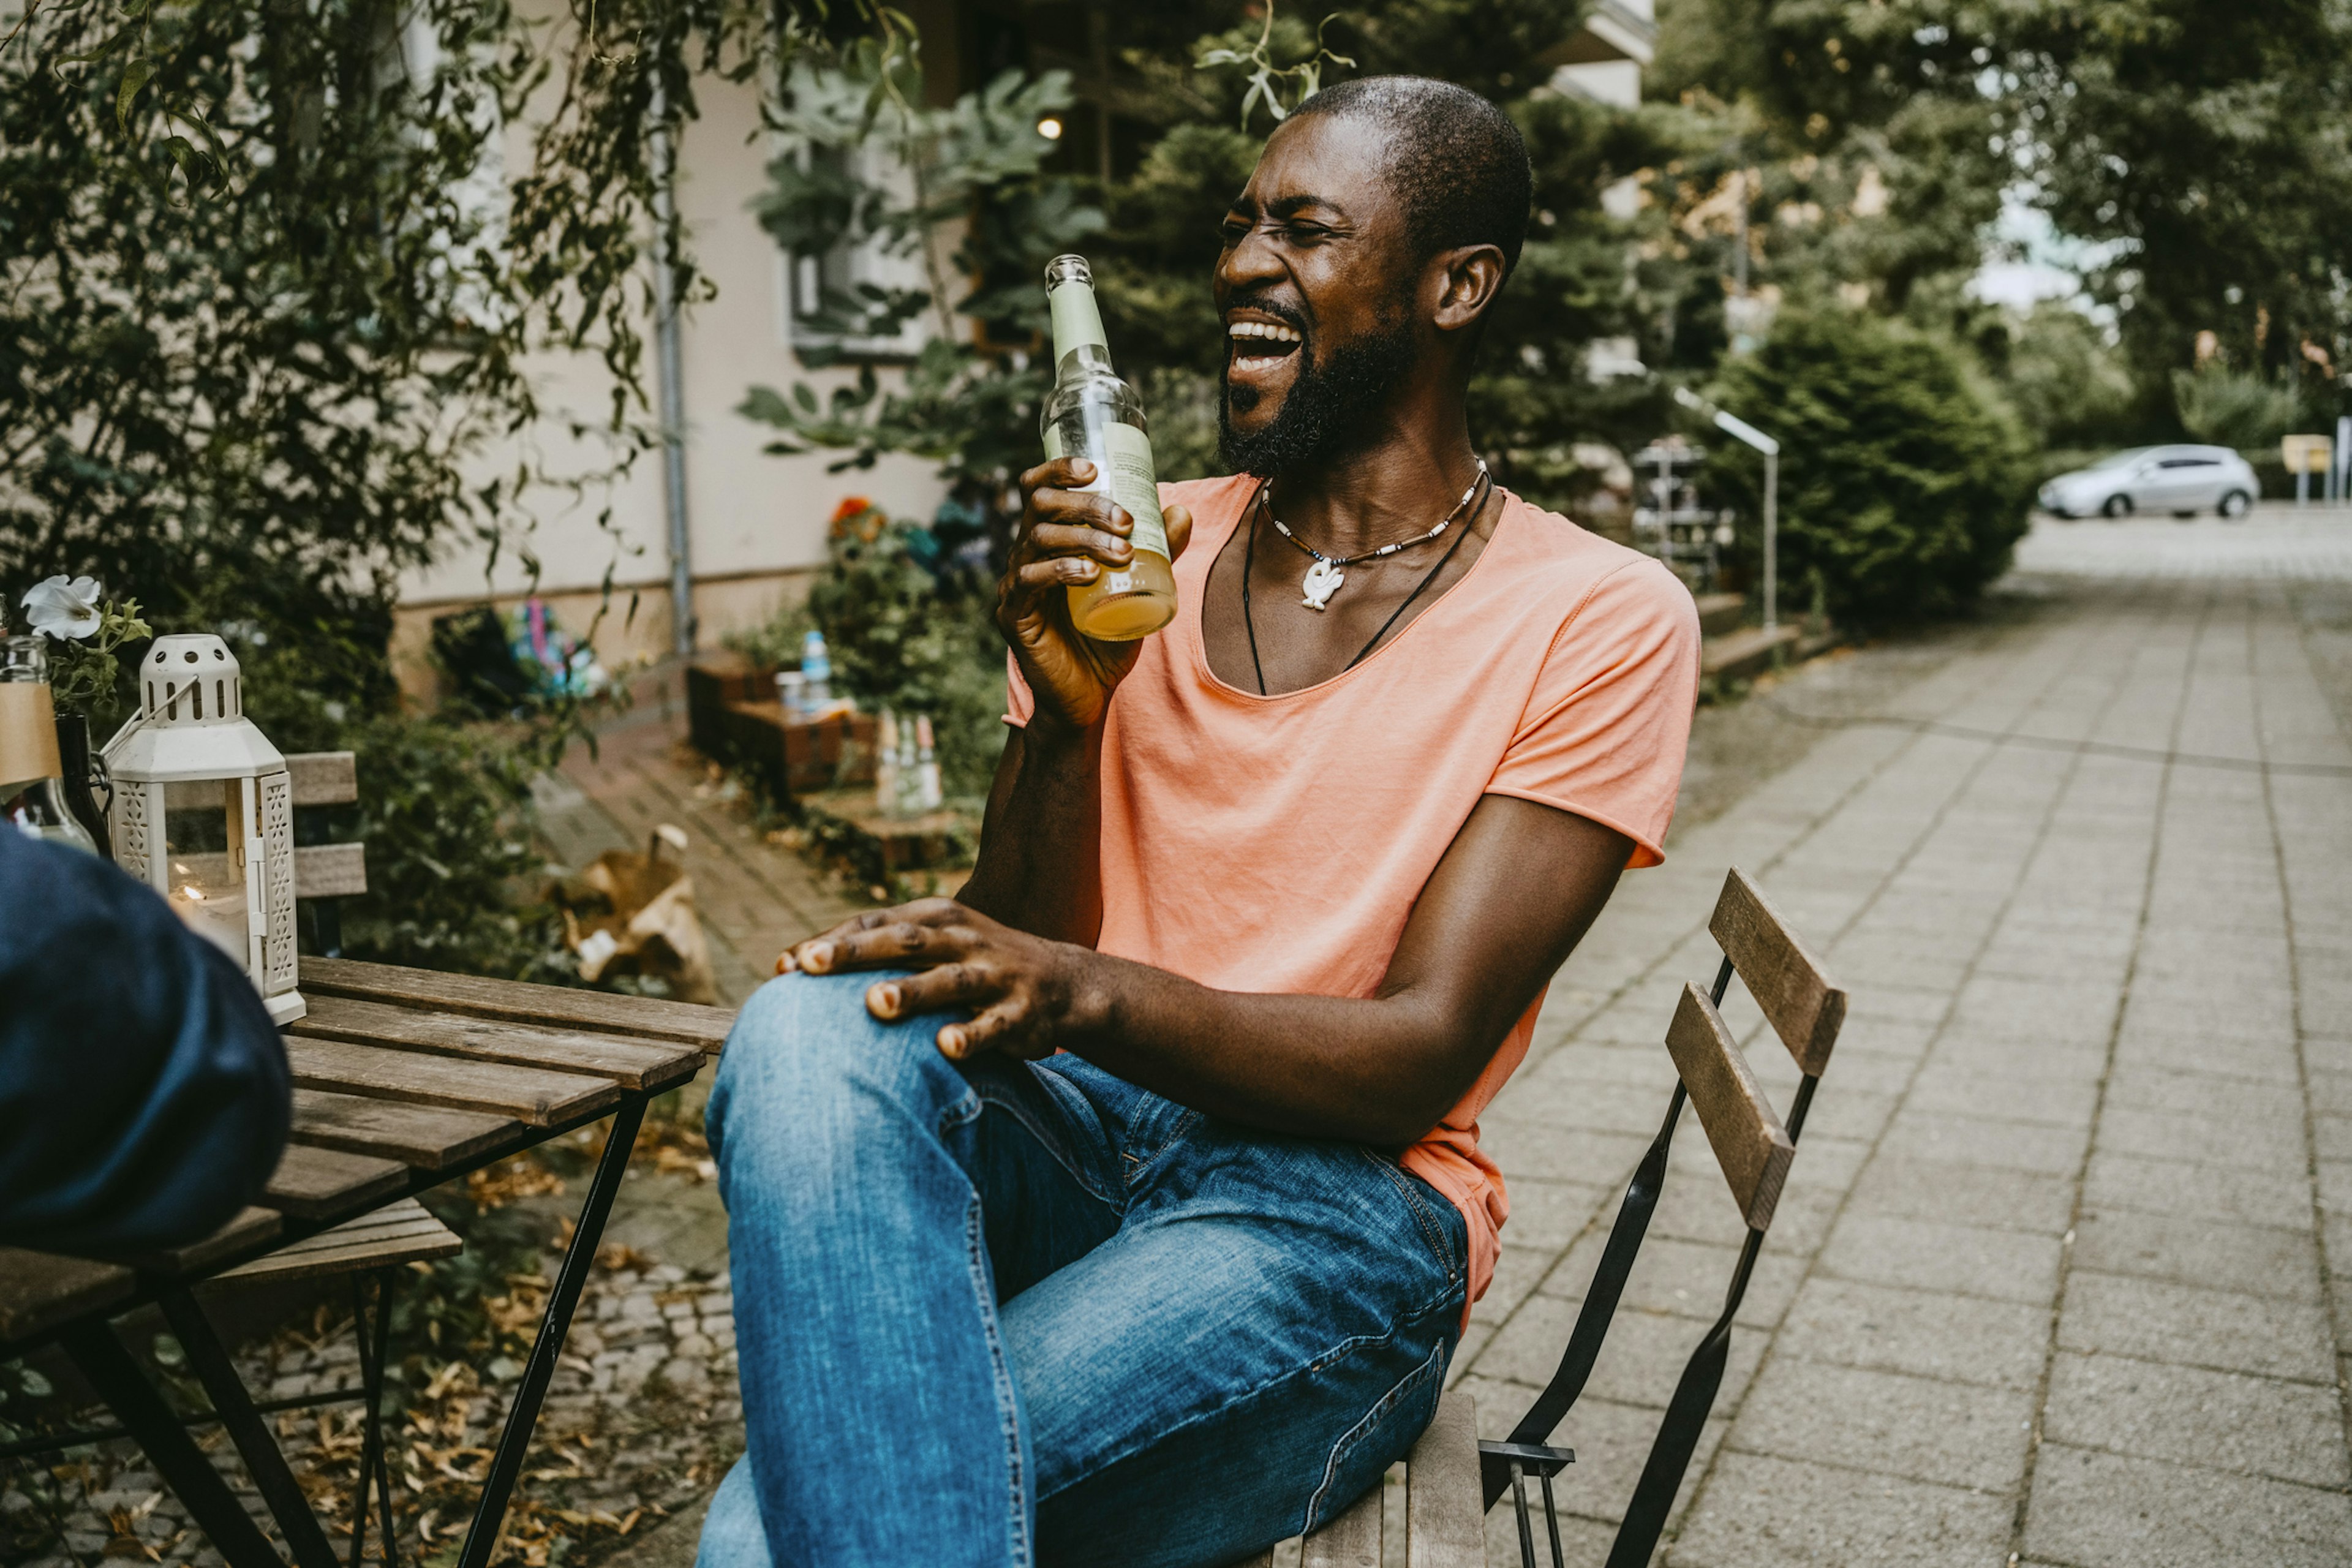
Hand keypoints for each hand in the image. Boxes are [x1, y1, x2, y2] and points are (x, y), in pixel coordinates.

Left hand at [776, 899, 1102, 1061]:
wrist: (1064, 982)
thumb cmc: (976, 963)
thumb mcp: (935, 942)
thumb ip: (879, 949)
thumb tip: (795, 966)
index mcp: (937, 917)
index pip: (875, 923)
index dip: (830, 941)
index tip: (785, 966)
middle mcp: (963, 939)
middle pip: (903, 942)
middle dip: (856, 952)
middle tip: (811, 964)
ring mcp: (994, 974)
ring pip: (949, 980)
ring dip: (912, 991)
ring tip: (875, 1003)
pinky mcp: (1021, 1013)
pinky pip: (993, 1025)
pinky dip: (970, 1035)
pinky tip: (946, 1047)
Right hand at [996, 457, 1192, 734]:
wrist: (1087, 696)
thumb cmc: (1107, 638)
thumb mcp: (1139, 588)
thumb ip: (1158, 552)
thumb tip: (1180, 511)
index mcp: (1047, 540)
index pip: (1038, 489)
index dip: (1057, 469)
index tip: (1094, 468)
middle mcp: (1025, 554)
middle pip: (1039, 505)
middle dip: (1085, 503)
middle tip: (1125, 520)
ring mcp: (1015, 584)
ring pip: (1038, 538)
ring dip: (1084, 536)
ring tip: (1122, 551)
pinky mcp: (1014, 615)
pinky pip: (1029, 580)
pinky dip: (1061, 569)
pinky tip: (1090, 573)